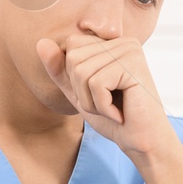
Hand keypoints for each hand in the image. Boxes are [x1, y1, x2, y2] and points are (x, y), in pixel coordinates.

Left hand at [36, 34, 179, 161]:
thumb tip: (40, 43)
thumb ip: (59, 70)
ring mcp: (130, 51)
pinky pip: (96, 84)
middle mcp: (123, 41)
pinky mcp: (133, 65)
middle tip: (107, 104)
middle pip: (73, 59)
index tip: (99, 94)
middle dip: (82, 91)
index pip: (71, 48)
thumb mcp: (78, 93)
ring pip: (82, 72)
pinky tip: (120, 113)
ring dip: (91, 101)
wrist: (142, 142)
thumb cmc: (113, 118)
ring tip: (113, 109)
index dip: (75, 78)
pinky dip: (102, 106)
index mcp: (111, 43)